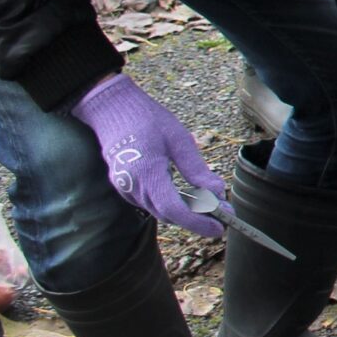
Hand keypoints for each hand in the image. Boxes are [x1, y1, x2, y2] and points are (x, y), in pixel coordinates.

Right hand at [71, 74, 227, 236]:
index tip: (220, 228)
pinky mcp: (125, 186)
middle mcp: (131, 187)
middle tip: (225, 216)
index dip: (198, 222)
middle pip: (168, 215)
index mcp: (145, 174)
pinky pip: (151, 203)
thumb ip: (197, 170)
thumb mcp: (179, 141)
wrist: (111, 108)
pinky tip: (190, 198)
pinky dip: (172, 205)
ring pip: (160, 211)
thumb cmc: (147, 120)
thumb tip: (218, 193)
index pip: (174, 210)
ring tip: (213, 207)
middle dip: (198, 220)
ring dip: (186, 214)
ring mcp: (125, 188)